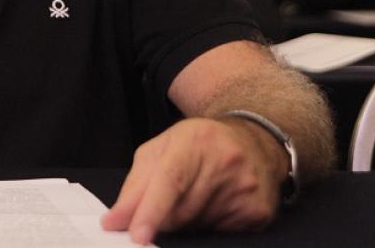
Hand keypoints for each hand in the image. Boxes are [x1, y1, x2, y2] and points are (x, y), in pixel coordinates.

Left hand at [102, 117, 284, 244]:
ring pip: (197, 226)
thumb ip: (135, 185)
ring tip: (195, 196)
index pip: (170, 181)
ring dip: (185, 223)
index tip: (137, 235)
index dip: (152, 211)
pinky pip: (219, 235)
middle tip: (161, 209)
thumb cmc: (200, 144)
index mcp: (195, 140)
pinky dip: (207, 227)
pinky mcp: (258, 212)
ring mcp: (245, 188)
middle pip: (180, 211)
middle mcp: (225, 162)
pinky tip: (215, 204)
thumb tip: (115, 220)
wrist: (256, 142)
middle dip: (162, 219)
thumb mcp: (162, 149)